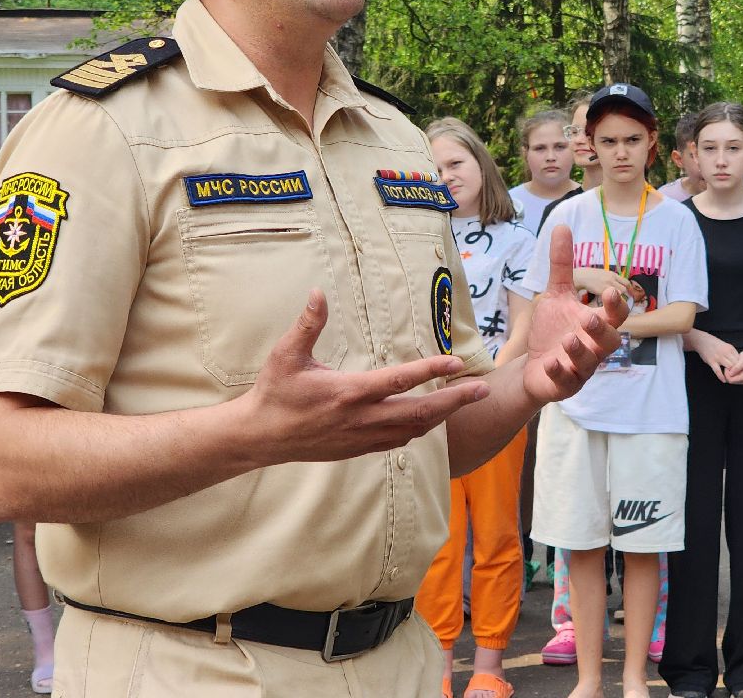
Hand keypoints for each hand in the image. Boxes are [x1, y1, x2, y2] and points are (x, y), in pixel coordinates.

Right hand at [245, 291, 491, 463]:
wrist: (259, 438)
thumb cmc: (273, 393)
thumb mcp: (286, 355)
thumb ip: (307, 324)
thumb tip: (319, 292)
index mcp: (348, 393)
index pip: (400, 381)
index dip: (431, 369)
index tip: (457, 361)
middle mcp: (361, 418)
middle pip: (420, 412)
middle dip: (455, 400)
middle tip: (483, 389)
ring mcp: (362, 438)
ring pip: (414, 430)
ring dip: (443, 416)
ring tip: (466, 401)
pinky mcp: (358, 449)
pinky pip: (399, 441)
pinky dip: (421, 429)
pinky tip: (432, 419)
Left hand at [525, 228, 628, 402]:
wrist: (533, 366)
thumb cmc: (552, 329)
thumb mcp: (554, 295)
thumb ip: (561, 265)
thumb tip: (562, 226)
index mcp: (596, 323)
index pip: (615, 315)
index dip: (615, 306)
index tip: (609, 292)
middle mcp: (594, 346)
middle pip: (611, 341)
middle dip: (601, 330)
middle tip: (588, 318)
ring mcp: (581, 367)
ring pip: (591, 363)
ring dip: (581, 351)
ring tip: (567, 339)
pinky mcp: (565, 384)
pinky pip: (568, 382)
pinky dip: (561, 372)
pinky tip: (551, 363)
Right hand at [692, 328, 738, 383]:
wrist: (702, 341)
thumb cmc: (715, 344)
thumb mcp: (726, 346)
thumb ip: (732, 354)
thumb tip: (738, 362)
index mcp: (730, 348)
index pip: (739, 359)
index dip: (740, 366)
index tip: (739, 371)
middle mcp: (725, 352)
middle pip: (736, 364)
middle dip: (736, 371)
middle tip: (736, 376)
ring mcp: (718, 357)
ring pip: (729, 367)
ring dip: (730, 374)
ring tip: (730, 378)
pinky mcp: (711, 361)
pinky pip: (718, 371)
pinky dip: (721, 377)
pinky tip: (724, 380)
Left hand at [724, 346, 742, 384]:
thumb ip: (737, 367)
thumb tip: (730, 374)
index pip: (731, 380)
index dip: (727, 374)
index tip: (727, 366)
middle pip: (730, 381)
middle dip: (727, 373)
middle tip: (729, 365)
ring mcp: (742, 380)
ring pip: (730, 380)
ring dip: (728, 373)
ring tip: (731, 366)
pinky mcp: (740, 379)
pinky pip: (731, 378)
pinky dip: (730, 373)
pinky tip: (732, 368)